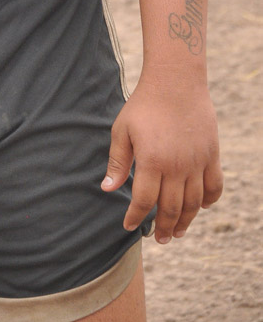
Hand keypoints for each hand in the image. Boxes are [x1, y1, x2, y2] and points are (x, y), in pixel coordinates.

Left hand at [101, 76, 222, 243]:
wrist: (175, 82)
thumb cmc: (144, 104)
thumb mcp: (122, 130)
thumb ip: (117, 162)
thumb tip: (107, 189)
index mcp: (151, 161)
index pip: (143, 201)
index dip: (135, 216)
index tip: (129, 226)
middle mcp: (176, 166)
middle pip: (170, 208)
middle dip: (163, 227)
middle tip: (159, 239)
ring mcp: (197, 162)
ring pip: (194, 203)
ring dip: (185, 221)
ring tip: (177, 232)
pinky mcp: (211, 155)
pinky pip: (214, 186)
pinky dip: (209, 201)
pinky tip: (201, 207)